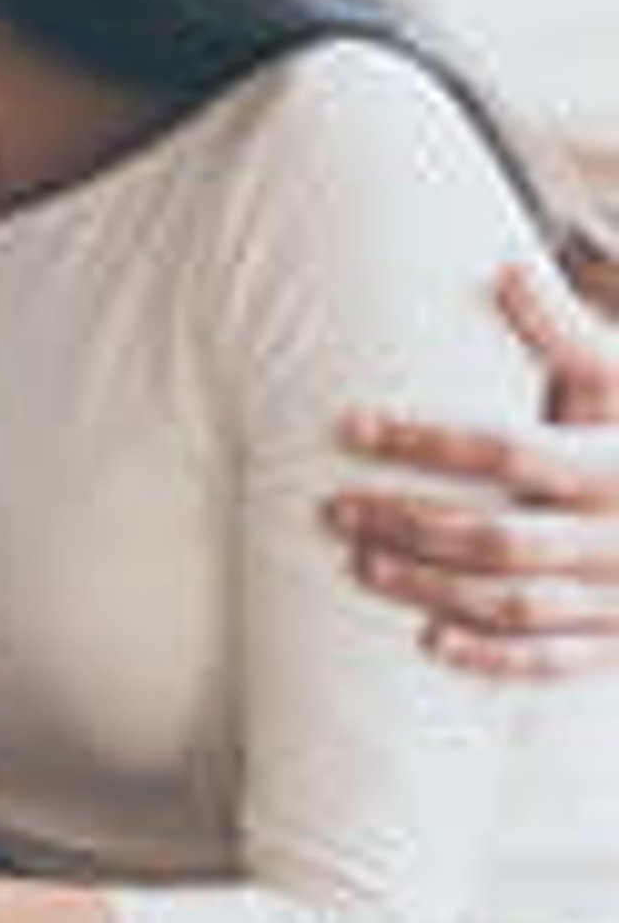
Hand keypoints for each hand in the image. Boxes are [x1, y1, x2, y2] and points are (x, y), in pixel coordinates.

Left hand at [327, 259, 618, 678]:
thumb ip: (563, 331)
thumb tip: (504, 263)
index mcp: (615, 460)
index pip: (506, 449)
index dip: (422, 440)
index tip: (347, 427)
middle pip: (496, 535)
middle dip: (406, 522)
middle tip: (331, 508)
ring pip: (515, 600)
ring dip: (430, 587)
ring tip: (360, 563)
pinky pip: (557, 659)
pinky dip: (495, 657)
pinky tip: (430, 641)